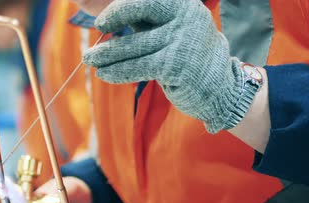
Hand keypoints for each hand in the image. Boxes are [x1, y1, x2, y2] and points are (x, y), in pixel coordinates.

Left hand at [83, 0, 244, 132]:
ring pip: (132, 47)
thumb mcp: (170, 30)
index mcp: (183, 4)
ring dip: (105, 56)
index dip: (119, 10)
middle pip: (136, 22)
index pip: (145, 2)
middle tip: (90, 50)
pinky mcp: (175, 66)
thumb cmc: (187, 55)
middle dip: (109, 36)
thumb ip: (146, 21)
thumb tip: (107, 19)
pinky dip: (116, 72)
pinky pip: (136, 67)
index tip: (101, 24)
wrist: (219, 87)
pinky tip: (104, 74)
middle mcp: (186, 18)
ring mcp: (182, 42)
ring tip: (90, 60)